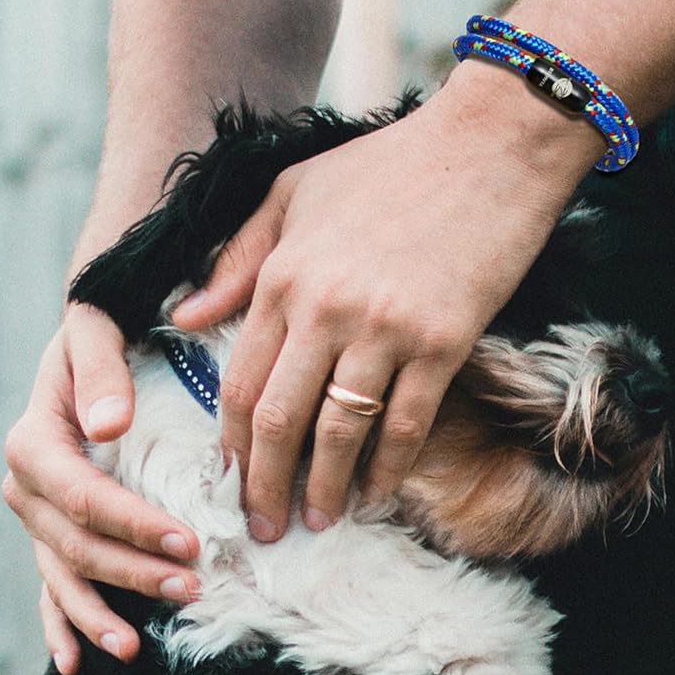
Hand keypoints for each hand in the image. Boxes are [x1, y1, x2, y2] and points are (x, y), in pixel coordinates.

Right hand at [2, 305, 200, 674]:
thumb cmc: (102, 329)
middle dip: (131, 573)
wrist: (91, 335)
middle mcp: (27, 487)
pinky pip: (52, 586)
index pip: (83, 496)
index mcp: (34, 440)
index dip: (133, 525)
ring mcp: (38, 516)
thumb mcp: (96, 332)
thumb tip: (110, 426)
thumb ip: (101, 372)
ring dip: (97, 614)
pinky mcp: (54, 532)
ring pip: (63, 574)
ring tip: (133, 648)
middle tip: (191, 589)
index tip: (189, 542)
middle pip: (76, 544)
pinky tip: (75, 664)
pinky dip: (60, 625)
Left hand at [171, 74, 600, 538]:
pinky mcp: (443, 342)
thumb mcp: (295, 191)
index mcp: (282, 275)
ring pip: (338, 432)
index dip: (233, 444)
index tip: (231, 481)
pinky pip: (406, 424)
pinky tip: (377, 494)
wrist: (490, 146)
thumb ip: (238, 257)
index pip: (242, 382)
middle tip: (262, 529)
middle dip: (265, 485)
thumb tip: (183, 316)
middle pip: (279, 421)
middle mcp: (324, 309)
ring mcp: (385, 329)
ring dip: (323, 488)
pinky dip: (388, 468)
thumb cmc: (392, 164)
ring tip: (317, 522)